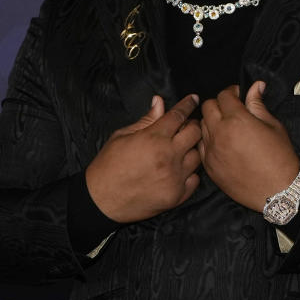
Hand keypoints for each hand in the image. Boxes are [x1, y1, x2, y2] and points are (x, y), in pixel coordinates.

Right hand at [85, 94, 201, 222]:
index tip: (193, 99)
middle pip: (195, 132)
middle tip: (185, 127)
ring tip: (179, 151)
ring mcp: (175, 177)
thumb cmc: (108, 166)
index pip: (179, 115)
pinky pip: (195, 179)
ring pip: (197, 156)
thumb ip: (145, 120)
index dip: (188, 104)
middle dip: (192, 126)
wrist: (102, 200)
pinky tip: (178, 171)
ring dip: (190, 150)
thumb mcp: (122, 136)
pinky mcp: (177, 195)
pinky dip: (189, 173)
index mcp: (154, 138)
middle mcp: (168, 156)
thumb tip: (159, 102)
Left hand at [199, 81, 299, 211]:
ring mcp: (212, 150)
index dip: (232, 92)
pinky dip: (208, 140)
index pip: (224, 95)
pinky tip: (221, 143)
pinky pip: (201, 145)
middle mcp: (220, 133)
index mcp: (237, 120)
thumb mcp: (273, 126)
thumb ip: (258, 104)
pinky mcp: (209, 166)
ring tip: (226, 127)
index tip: (239, 95)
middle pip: (207, 107)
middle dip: (219, 104)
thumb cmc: (280, 158)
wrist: (277, 191)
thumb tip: (255, 86)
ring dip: (211, 121)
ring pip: (202, 125)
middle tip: (232, 109)